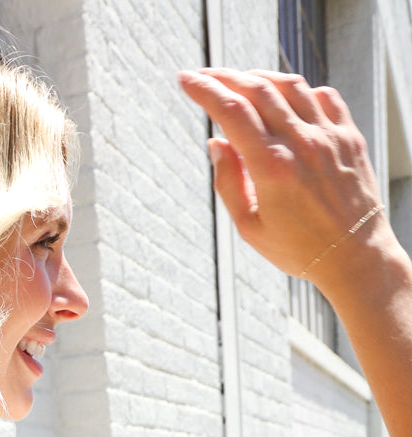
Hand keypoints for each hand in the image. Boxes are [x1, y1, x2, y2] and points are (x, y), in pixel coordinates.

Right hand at [178, 68, 388, 289]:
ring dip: (260, 78)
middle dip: (226, 76)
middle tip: (205, 75)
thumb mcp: (250, 228)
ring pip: (290, 86)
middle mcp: (302, 143)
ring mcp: (329, 135)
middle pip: (258, 89)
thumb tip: (216, 142)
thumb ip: (228, 183)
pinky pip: (323, 97)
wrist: (354, 256)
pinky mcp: (348, 135)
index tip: (187, 80)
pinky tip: (285, 101)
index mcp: (271, 167)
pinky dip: (299, 91)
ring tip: (242, 83)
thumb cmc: (298, 249)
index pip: (232, 111)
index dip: (205, 90)